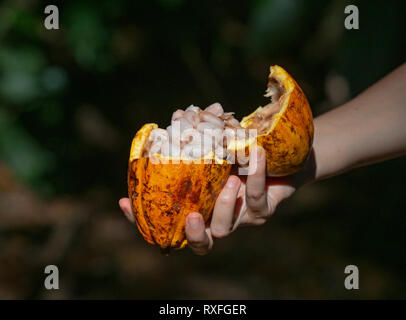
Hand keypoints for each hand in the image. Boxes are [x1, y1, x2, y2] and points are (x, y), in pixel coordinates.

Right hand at [119, 147, 314, 254]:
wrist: (284, 156)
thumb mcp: (219, 144)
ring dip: (225, 205)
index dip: (142, 219)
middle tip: (192, 217)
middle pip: (199, 244)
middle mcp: (216, 218)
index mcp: (197, 205)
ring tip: (231, 180)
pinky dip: (254, 177)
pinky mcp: (263, 211)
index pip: (165, 221)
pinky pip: (257, 201)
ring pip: (226, 228)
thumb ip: (200, 138)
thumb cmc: (243, 150)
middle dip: (192, 235)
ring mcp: (239, 219)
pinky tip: (256, 154)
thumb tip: (179, 114)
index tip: (125, 202)